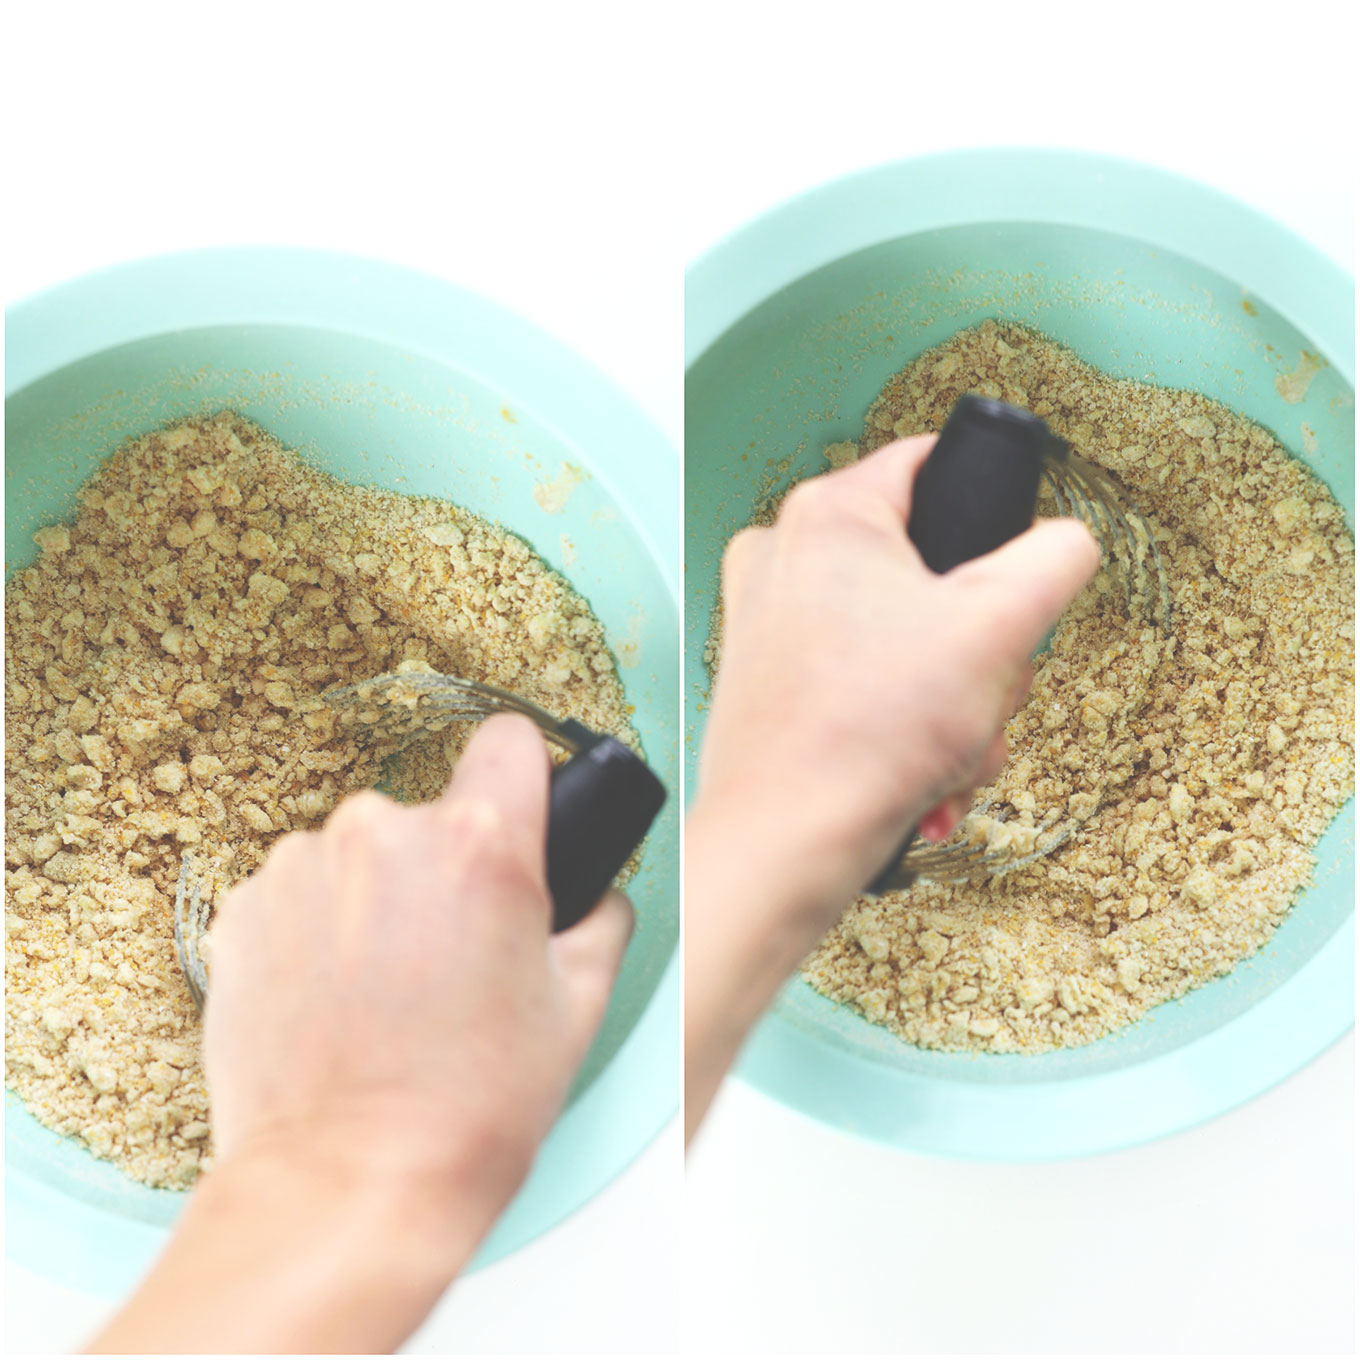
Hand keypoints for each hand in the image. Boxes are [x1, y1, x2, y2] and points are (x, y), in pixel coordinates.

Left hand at [205, 710, 632, 1227]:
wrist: (347, 1184)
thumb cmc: (470, 1106)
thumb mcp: (578, 1007)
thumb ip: (601, 920)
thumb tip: (595, 896)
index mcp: (478, 844)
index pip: (509, 741)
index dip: (523, 777)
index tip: (519, 813)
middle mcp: (382, 834)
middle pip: (431, 815)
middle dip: (446, 866)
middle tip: (453, 954)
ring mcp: (300, 868)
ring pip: (361, 854)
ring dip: (376, 898)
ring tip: (386, 990)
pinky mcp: (242, 912)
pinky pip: (299, 892)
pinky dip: (318, 930)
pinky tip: (334, 1001)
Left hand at [696, 434, 1098, 936]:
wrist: (787, 842)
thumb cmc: (867, 734)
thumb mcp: (1001, 624)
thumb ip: (1055, 558)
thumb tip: (1067, 541)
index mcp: (827, 514)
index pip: (932, 463)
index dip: (987, 514)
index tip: (1006, 570)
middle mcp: (782, 556)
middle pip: (929, 571)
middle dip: (979, 648)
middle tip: (982, 690)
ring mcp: (769, 621)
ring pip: (906, 639)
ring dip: (954, 703)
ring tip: (951, 749)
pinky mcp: (768, 681)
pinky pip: (867, 683)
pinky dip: (907, 731)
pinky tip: (924, 779)